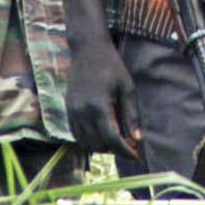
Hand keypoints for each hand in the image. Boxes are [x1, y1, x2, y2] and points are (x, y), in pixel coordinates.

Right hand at [66, 37, 142, 156]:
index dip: (125, 150)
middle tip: (128, 146)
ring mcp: (72, 111)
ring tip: (115, 141)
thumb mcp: (127, 87)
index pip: (112, 138)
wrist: (87, 49)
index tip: (136, 155)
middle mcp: (82, 111)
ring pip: (85, 143)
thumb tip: (137, 139)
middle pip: (98, 144)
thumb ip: (131, 114)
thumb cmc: (111, 66)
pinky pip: (76, 134)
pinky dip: (88, 140)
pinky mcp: (67, 109)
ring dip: (101, 147)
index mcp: (99, 105)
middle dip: (115, 149)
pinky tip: (100, 134)